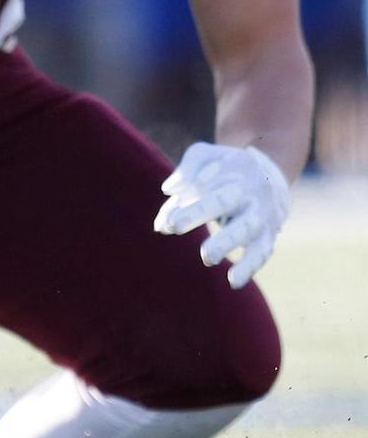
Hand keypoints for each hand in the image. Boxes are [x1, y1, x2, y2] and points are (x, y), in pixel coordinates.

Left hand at [153, 142, 289, 289]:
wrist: (273, 175)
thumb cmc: (227, 168)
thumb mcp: (207, 156)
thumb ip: (186, 169)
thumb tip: (168, 189)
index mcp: (232, 168)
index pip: (202, 184)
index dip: (182, 201)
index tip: (165, 221)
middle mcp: (249, 190)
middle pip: (223, 201)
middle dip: (198, 213)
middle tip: (173, 227)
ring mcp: (262, 213)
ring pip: (245, 229)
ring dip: (226, 243)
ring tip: (206, 257)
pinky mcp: (269, 234)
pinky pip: (262, 252)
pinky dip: (249, 267)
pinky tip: (233, 282)